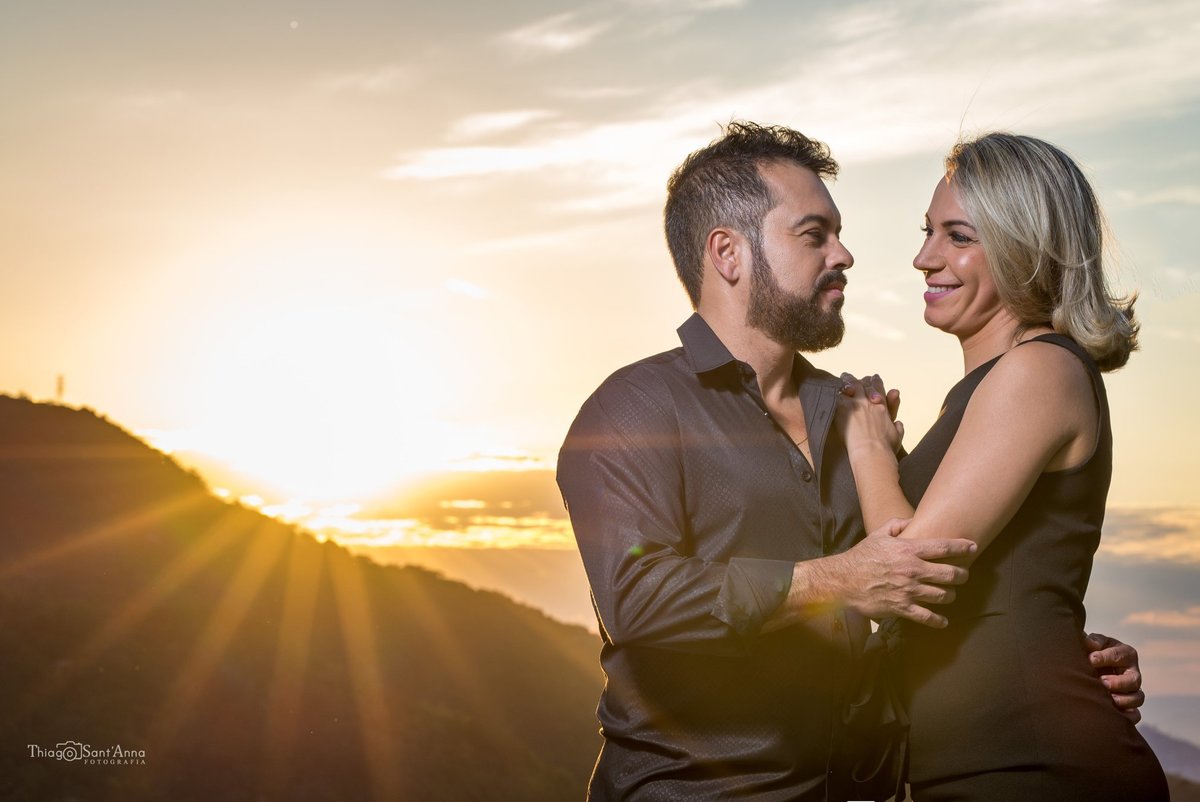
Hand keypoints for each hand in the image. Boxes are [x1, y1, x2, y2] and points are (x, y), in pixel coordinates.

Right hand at [830, 518, 973, 627]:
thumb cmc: (860, 557)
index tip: (973, 547)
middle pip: (950, 574)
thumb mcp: (877, 535)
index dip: (962, 547)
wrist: (843, 581)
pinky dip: (938, 621)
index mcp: (908, 550)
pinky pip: (927, 617)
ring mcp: (909, 591)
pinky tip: (943, 621)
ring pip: (943, 595)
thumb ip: (896, 525)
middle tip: (963, 575)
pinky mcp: (903, 608)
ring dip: (950, 595)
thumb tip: (912, 520)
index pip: (943, 547)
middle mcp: (912, 570)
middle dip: (962, 575)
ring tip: (950, 594)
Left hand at [837, 373, 904, 454]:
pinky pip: (838, 393)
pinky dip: (837, 390)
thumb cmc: (885, 448)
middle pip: (865, 383)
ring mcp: (857, 403)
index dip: (876, 382)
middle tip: (858, 379)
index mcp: (883, 407)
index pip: (879, 388)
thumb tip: (898, 423)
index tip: (874, 379)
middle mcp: (870, 402)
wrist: (872, 452)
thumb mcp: (897, 436)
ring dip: (848, 381)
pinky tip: (833, 389)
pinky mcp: (844, 407)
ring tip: (844, 379)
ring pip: (852, 383)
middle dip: (862, 379)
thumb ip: (898, 427)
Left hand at [1086, 632, 1144, 722]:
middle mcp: (1132, 672)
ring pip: (1138, 698)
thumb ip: (1093, 641)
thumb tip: (1090, 643)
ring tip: (1108, 700)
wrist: (1087, 667)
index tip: (1091, 659)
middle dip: (1119, 682)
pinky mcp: (1128, 706)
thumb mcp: (1092, 642)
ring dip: (1124, 700)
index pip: (1121, 655)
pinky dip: (1128, 716)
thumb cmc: (1091, 651)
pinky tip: (1114, 715)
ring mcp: (1132, 690)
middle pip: (1134, 680)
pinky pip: (1135, 715)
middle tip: (1102, 682)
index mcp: (1125, 654)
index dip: (1106, 657)